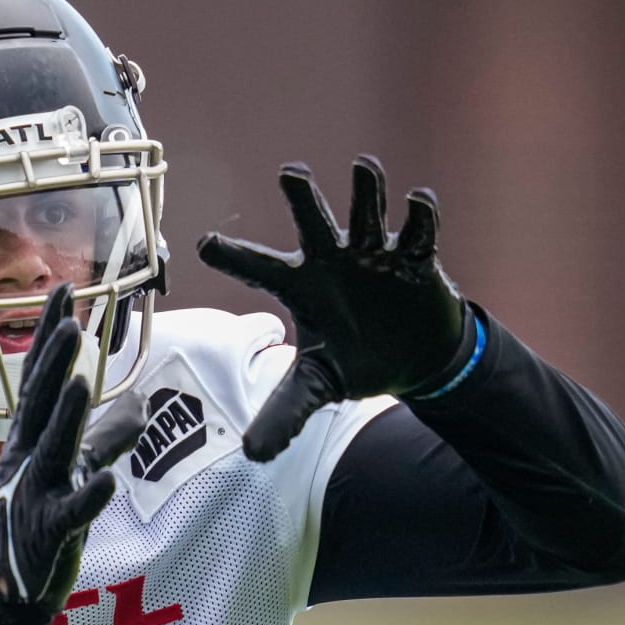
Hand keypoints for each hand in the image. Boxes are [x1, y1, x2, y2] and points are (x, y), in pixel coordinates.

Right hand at [0, 284, 145, 614]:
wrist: (5, 587)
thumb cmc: (39, 519)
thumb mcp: (72, 469)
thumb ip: (107, 437)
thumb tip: (143, 406)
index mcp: (32, 440)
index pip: (41, 378)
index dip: (50, 336)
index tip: (63, 290)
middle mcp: (31, 460)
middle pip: (44, 404)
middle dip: (56, 364)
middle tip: (69, 321)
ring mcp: (40, 495)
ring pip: (56, 451)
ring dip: (70, 417)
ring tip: (85, 383)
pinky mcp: (53, 533)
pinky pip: (73, 514)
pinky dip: (89, 497)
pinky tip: (108, 481)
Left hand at [197, 155, 472, 460]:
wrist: (414, 359)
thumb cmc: (358, 359)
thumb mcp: (317, 386)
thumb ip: (285, 413)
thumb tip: (253, 456)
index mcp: (301, 285)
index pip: (259, 267)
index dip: (233, 255)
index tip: (204, 245)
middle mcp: (334, 260)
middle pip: (313, 222)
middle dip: (303, 197)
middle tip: (291, 173)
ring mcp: (375, 255)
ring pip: (367, 214)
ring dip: (367, 192)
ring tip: (364, 168)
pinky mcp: (415, 259)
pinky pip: (419, 232)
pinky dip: (421, 216)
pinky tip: (419, 201)